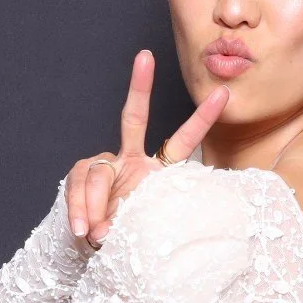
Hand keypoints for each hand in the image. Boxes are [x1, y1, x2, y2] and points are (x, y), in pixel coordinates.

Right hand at [66, 49, 230, 247]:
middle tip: (146, 56)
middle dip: (140, 87)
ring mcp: (107, 165)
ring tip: (96, 233)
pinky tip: (82, 228)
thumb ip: (123, 226)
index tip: (223, 94)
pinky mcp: (82, 173)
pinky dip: (79, 208)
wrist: (95, 246)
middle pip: (134, 118)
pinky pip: (79, 184)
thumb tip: (100, 230)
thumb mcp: (138, 233)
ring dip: (95, 204)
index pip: (183, 142)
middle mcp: (133, 160)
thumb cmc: (127, 237)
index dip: (202, 120)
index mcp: (158, 172)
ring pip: (98, 172)